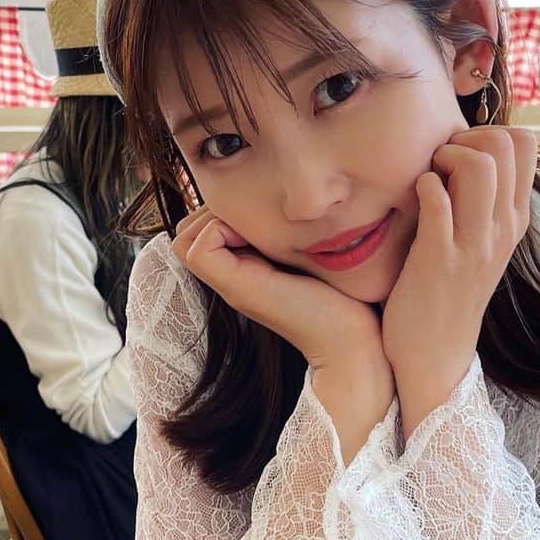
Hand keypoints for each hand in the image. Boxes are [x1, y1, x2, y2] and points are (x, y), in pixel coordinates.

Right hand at [173, 206, 383, 371]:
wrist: (352, 342)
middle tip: (256, 212)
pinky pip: (198, 247)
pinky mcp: (237, 289)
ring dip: (215, 216)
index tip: (262, 210)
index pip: (203, 225)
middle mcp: (233, 277)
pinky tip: (259, 234)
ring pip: (187, 237)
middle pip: (188, 230)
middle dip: (214, 209)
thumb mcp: (311, 253)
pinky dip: (219, 228)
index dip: (222, 209)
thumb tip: (283, 197)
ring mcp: (232, 285)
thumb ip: (290, 233)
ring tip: (257, 222)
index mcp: (247, 267)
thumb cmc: (345, 299)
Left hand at [381, 126, 536, 430]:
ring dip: (443, 159)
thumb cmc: (446, 292)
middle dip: (464, 139)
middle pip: (504, 143)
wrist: (434, 356)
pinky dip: (421, 187)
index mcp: (514, 220)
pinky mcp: (440, 259)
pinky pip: (437, 199)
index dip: (486, 133)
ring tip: (428, 182)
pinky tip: (412, 203)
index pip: (524, 142)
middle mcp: (503, 229)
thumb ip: (480, 202)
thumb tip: (467, 153)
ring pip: (478, 165)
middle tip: (440, 167)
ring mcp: (474, 245)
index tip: (459, 158)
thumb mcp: (479, 244)